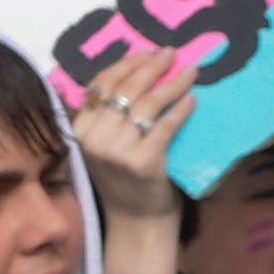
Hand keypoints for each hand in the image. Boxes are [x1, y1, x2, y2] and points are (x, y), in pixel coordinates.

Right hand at [68, 49, 199, 218]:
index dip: (125, 65)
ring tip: (190, 72)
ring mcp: (116, 151)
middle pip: (124, 90)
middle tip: (171, 54)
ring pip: (146, 105)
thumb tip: (135, 74)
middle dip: (150, 67)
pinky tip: (192, 99)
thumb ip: (109, 117)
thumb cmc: (126, 179)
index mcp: (80, 129)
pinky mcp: (143, 162)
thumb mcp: (106, 145)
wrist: (136, 221)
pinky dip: (180, 110)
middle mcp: (94, 138)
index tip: (147, 53)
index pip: (101, 84)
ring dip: (171, 84)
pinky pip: (164, 126)